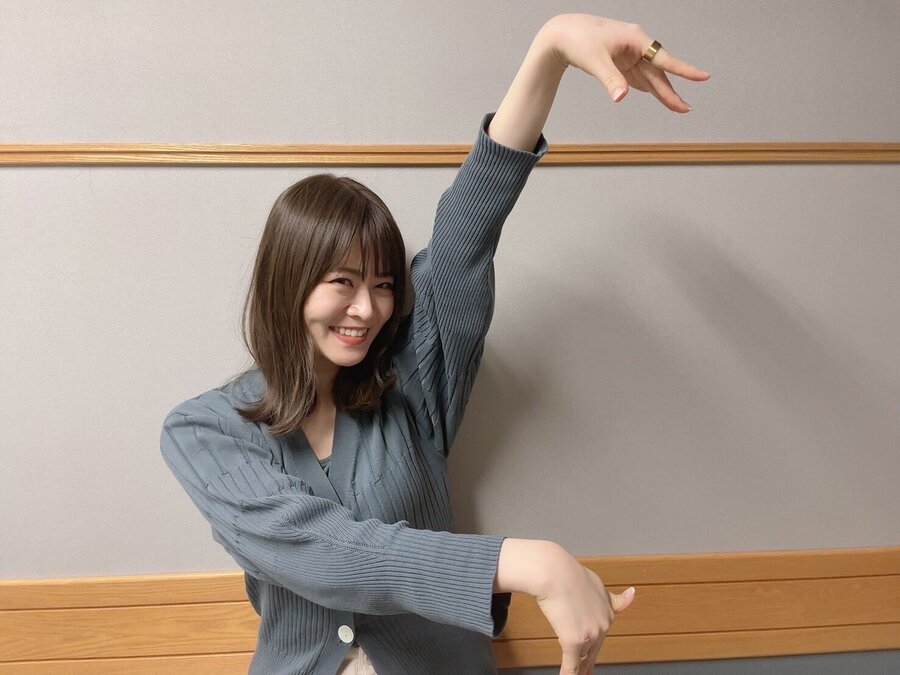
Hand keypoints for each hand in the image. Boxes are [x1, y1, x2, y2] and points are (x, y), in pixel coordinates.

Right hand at [535, 545, 634, 674]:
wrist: (554, 571)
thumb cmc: (567, 572)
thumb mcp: (595, 582)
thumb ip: (610, 596)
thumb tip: (631, 596)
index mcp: (607, 609)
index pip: (602, 632)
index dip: (596, 642)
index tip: (596, 652)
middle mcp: (602, 623)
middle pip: (593, 647)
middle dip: (588, 662)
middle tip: (586, 672)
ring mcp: (590, 634)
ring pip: (582, 656)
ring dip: (579, 669)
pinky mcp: (574, 640)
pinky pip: (571, 665)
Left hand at [539, 13, 709, 111]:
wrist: (563, 33)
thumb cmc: (579, 40)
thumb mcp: (595, 61)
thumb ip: (610, 79)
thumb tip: (621, 98)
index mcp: (636, 39)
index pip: (665, 58)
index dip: (684, 70)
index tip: (703, 77)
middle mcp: (637, 46)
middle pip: (659, 73)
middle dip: (671, 92)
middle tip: (686, 109)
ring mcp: (630, 55)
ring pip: (651, 77)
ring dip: (662, 93)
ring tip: (678, 107)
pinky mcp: (622, 63)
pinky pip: (640, 78)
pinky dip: (649, 88)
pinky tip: (658, 96)